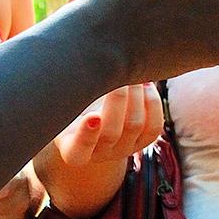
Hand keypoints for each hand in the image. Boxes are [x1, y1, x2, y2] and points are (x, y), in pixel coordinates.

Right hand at [36, 84, 163, 218]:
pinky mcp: (143, 142)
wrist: (92, 111)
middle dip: (117, 99)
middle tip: (118, 72)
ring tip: (132, 74)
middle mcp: (99, 154)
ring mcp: (123, 149)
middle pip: (112, 132)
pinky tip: (145, 84)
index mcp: (73, 150)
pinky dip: (152, 102)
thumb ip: (70, 92)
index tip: (93, 116)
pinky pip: (153, 126)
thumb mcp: (65, 102)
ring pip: (134, 126)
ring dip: (136, 96)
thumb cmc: (74, 102)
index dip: (87, 135)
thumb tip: (86, 64)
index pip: (79, 150)